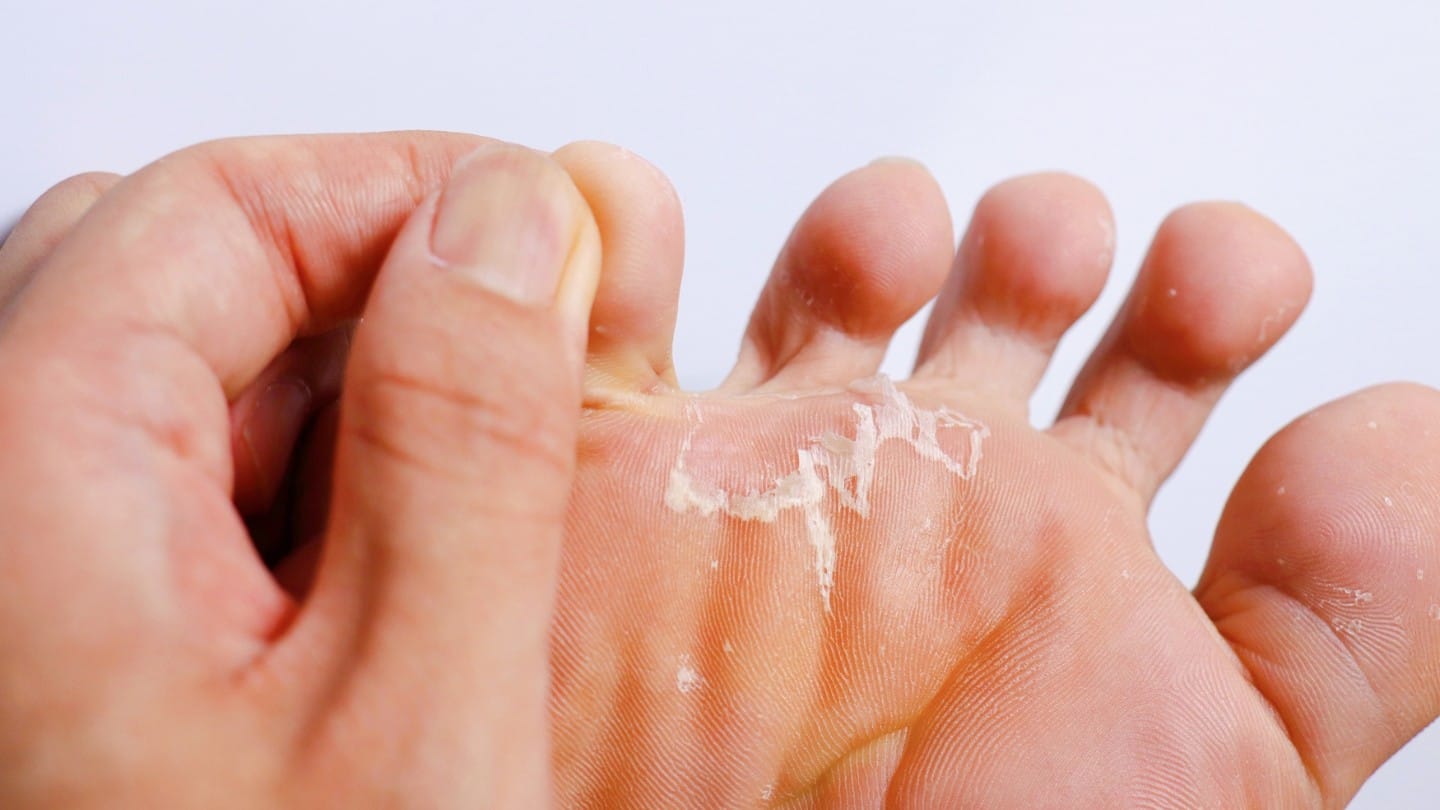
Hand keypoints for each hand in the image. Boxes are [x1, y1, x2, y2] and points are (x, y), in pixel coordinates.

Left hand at [0, 135, 601, 806]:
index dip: (414, 191)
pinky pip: (197, 512)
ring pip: (202, 399)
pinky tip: (420, 588)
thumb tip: (509, 228)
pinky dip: (329, 508)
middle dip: (394, 299)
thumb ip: (462, 447)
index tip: (559, 237)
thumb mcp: (410, 719)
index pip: (220, 207)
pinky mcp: (75, 658)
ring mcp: (32, 591)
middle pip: (196, 285)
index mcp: (23, 484)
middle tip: (543, 356)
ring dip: (371, 412)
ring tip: (502, 501)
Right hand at [509, 152, 1439, 806]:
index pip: (1150, 381)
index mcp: (1062, 558)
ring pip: (829, 292)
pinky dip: (643, 249)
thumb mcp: (1215, 771)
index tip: (1219, 277)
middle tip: (1051, 242)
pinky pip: (624, 319)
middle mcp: (922, 505)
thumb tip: (1397, 427)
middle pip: (995, 310)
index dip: (1203, 301)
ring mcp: (770, 477)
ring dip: (873, 231)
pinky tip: (699, 259)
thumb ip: (1340, 610)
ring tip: (893, 242)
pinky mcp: (623, 468)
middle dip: (1040, 245)